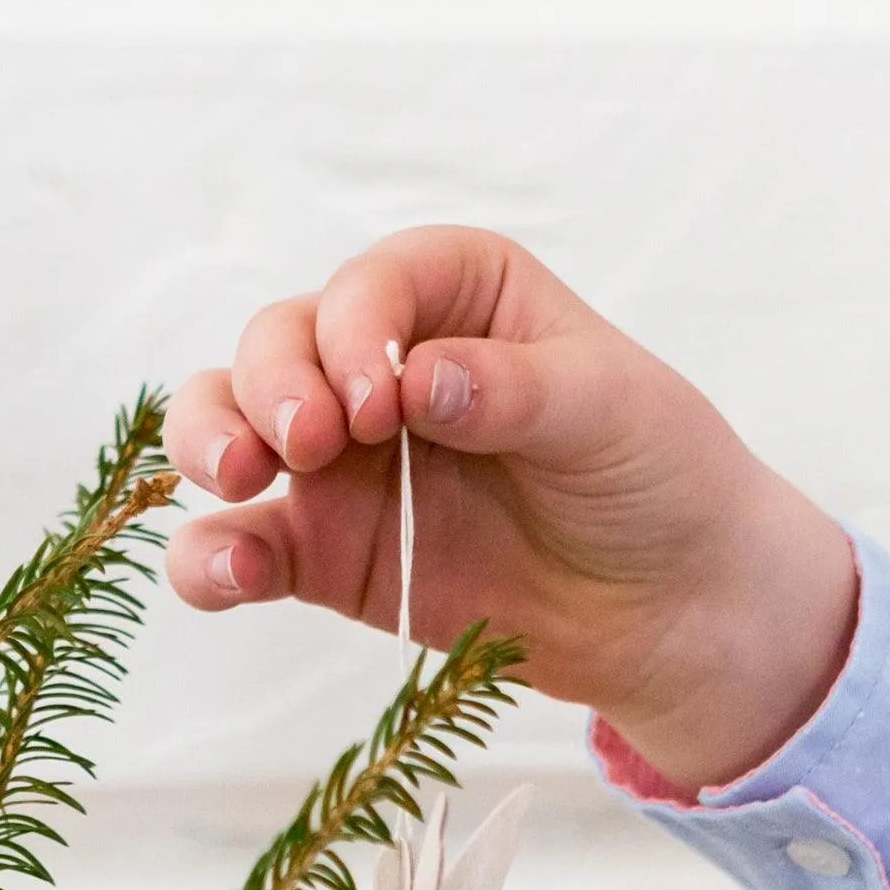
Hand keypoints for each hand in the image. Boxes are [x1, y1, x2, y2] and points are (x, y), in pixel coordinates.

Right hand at [165, 226, 857, 789]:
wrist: (679, 607)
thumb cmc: (659, 474)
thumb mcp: (611, 411)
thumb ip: (513, 388)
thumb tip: (417, 379)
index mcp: (460, 296)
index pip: (374, 282)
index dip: (354, 328)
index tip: (380, 399)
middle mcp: (383, 367)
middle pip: (280, 342)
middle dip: (273, 381)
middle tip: (312, 442)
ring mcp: (346, 463)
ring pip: (231, 424)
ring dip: (210, 440)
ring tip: (239, 478)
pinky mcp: (328, 553)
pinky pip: (242, 546)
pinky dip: (213, 556)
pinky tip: (224, 574)